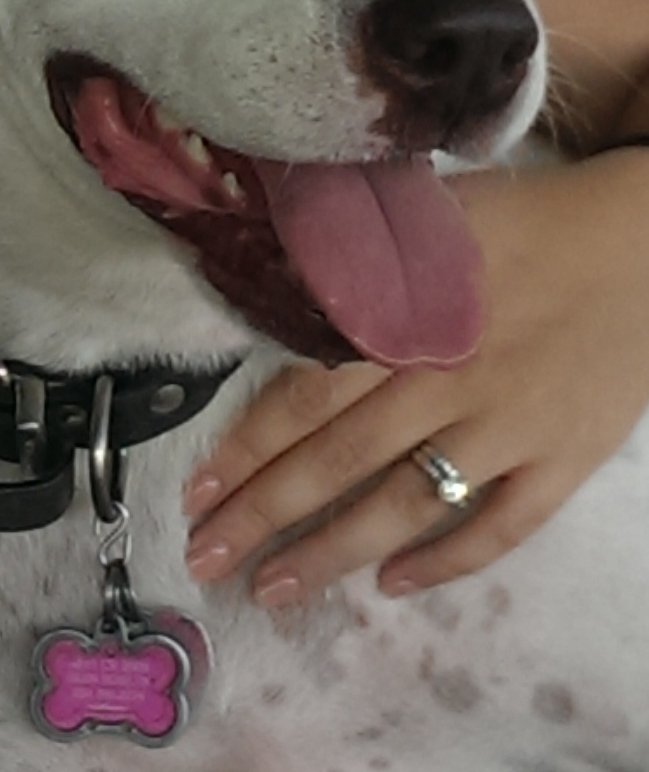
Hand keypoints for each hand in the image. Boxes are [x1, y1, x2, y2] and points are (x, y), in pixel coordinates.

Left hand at [182, 152, 648, 604]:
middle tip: (209, 556)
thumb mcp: (429, 215)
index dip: (249, 445)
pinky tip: (391, 582)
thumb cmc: (529, 217)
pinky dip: (445, 560)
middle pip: (341, 459)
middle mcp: (449, 379)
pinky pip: (498, 528)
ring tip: (275, 587)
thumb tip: (268, 258)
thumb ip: (354, 248)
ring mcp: (509, 428)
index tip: (198, 488)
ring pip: (406, 504)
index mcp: (406, 317)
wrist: (642, 242)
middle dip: (266, 513)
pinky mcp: (562, 461)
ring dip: (334, 551)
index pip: (307, 392)